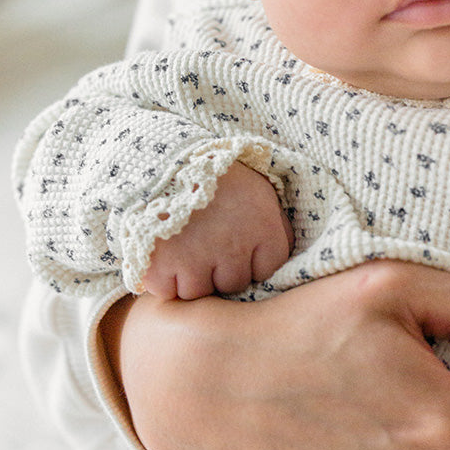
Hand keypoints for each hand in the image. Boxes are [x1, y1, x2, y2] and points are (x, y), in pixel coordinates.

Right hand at [142, 161, 294, 299]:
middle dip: (219, 269)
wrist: (162, 157)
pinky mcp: (160, 267)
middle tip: (204, 240)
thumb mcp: (257, 190)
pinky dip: (163, 279)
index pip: (266, 271)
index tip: (235, 243)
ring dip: (190, 276)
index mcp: (263, 229)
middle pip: (232, 284)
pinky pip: (167, 292)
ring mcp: (196, 260)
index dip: (249, 261)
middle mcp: (234, 249)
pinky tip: (163, 253)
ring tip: (183, 244)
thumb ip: (277, 227)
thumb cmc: (215, 176)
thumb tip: (289, 256)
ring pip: (199, 292)